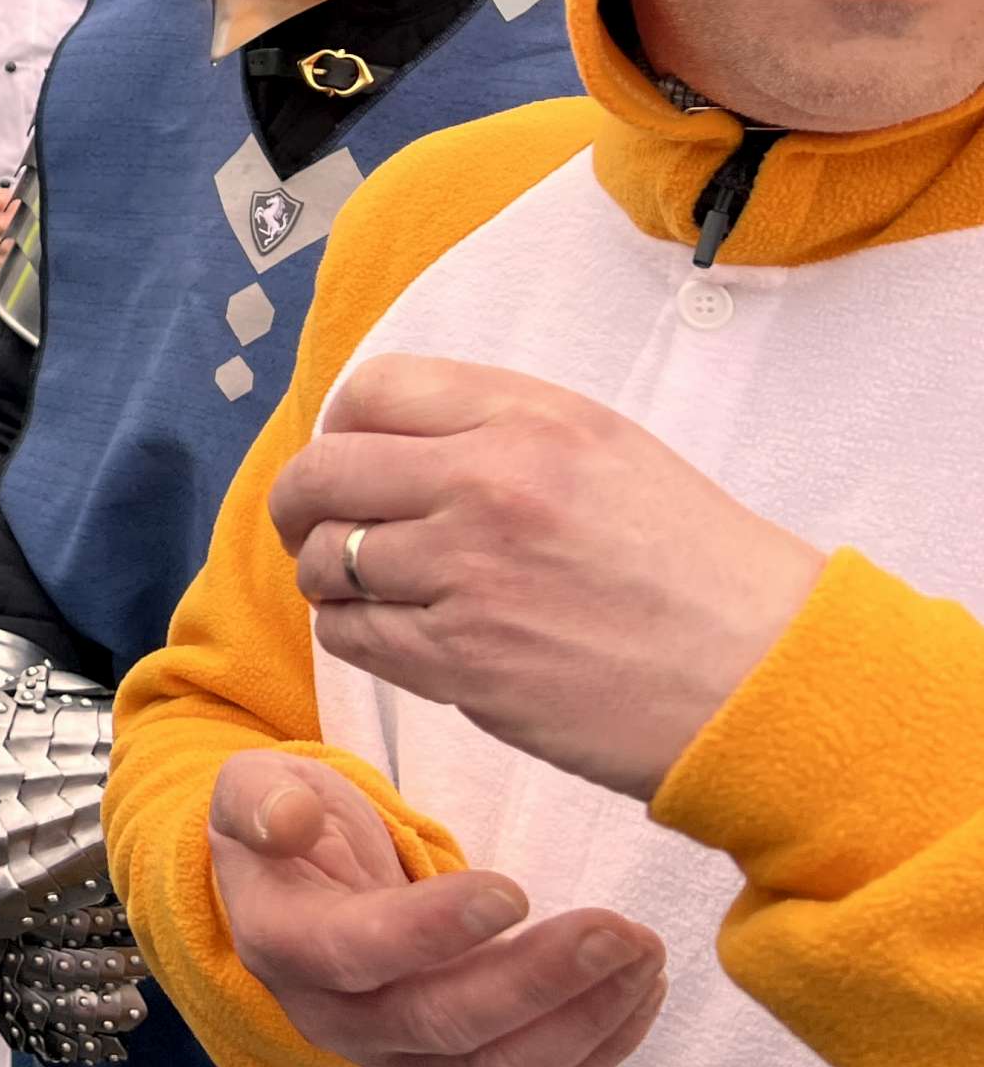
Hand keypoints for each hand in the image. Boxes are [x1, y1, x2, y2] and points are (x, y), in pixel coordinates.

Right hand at [210, 751, 667, 1066]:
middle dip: (541, 981)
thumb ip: (260, 799)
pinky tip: (638, 991)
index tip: (512, 889)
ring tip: (642, 954)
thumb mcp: (252, 788)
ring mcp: (399, 1055)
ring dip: (583, 1021)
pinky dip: (596, 1048)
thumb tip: (286, 821)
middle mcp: (338, 1019)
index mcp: (285, 943)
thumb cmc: (282, 831)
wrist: (291, 891)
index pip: (358, 952)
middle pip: (444, 1024)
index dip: (433, 930)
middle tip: (620, 930)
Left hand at [271, 356, 825, 799]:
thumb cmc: (695, 568)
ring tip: (364, 589)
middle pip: (323, 472)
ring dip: (329, 576)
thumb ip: (499, 429)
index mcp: (530, 418)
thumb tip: (388, 437)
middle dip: (301, 503)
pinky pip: (352, 635)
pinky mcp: (461, 661)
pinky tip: (390, 633)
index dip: (340, 426)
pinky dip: (353, 632)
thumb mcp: (608, 450)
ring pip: (326, 560)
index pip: (373, 389)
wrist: (766, 676)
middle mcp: (487, 482)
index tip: (347, 457)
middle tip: (311, 526)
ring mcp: (467, 573)